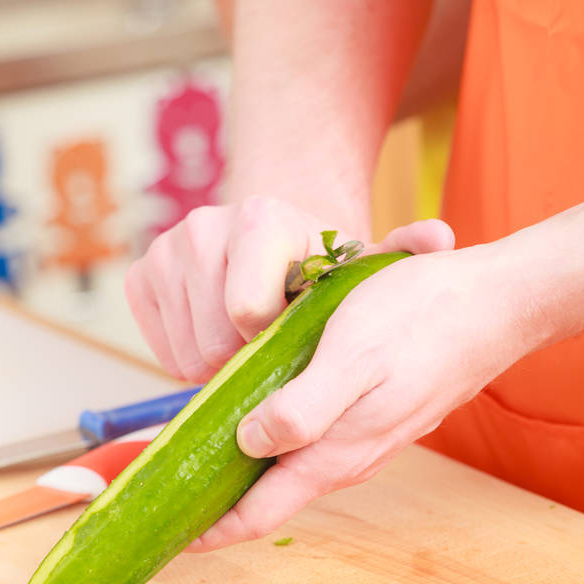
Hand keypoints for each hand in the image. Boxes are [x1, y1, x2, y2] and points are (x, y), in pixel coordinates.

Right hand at [125, 195, 451, 382]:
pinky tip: (215, 334)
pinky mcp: (140, 277)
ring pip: (186, 353)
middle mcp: (203, 225)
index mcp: (260, 220)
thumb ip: (403, 251)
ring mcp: (165, 251)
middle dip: (245, 359)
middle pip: (214, 341)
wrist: (270, 239)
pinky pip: (160, 348)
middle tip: (269, 345)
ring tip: (246, 340)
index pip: (247, 313)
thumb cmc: (317, 265)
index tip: (290, 331)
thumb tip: (443, 237)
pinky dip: (188, 355)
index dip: (271, 340)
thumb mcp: (360, 262)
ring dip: (219, 362)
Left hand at [188, 237, 533, 551]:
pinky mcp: (372, 415)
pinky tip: (256, 419)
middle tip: (168, 494)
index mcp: (336, 452)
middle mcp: (347, 457)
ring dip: (244, 471)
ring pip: (290, 470)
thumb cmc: (422, 320)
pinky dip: (274, 443)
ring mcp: (363, 439)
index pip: (259, 514)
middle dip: (218, 503)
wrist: (493, 306)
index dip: (210, 530)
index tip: (167, 535)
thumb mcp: (354, 358)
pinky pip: (311, 444)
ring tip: (199, 458)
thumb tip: (249, 446)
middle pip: (270, 498)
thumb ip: (303, 410)